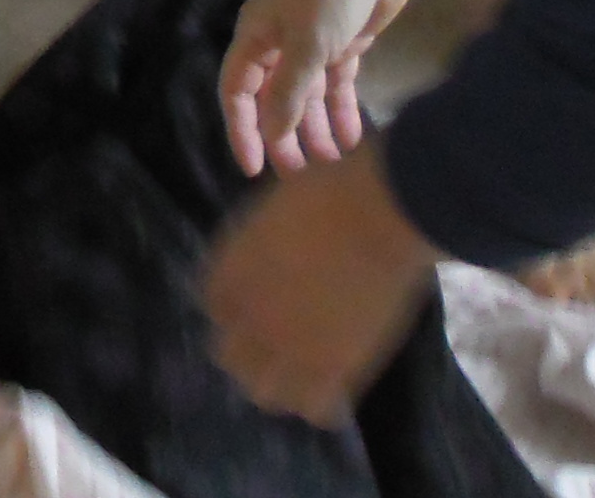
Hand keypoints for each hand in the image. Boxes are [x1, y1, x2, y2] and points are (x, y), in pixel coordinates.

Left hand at [203, 149, 437, 426]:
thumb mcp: (278, 205)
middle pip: (228, 356)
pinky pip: (315, 406)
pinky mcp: (334, 367)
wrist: (381, 212)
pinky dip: (321, 405)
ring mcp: (290, 346)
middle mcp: (250, 315)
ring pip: (265, 392)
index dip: (233, 309)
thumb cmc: (334, 188)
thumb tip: (274, 244)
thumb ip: (265, 239)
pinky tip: (333, 396)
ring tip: (297, 380)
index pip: (213, 305)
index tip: (249, 309)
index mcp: (231, 270)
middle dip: (245, 353)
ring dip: (277, 386)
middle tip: (270, 349)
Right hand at [218, 0, 422, 177]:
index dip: (242, 130)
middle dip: (283, 136)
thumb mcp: (308, 44)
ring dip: (316, 129)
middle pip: (273, 99)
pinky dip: (342, 112)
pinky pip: (336, 86)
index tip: (254, 169)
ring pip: (307, 97)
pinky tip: (352, 140)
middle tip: (298, 175)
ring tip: (331, 164)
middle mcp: (279, 41)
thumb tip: (271, 135)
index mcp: (257, 35)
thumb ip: (289, 94)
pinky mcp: (343, 42)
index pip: (238, 92)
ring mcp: (313, 42)